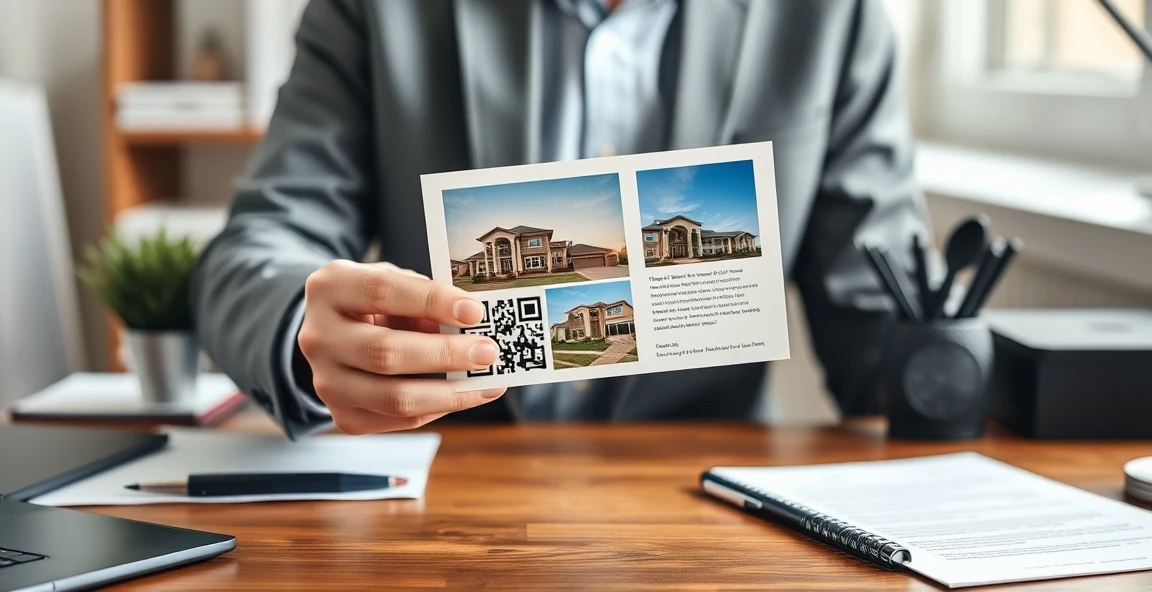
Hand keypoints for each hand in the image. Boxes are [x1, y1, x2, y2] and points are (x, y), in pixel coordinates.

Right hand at [297, 260, 503, 433]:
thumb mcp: (396, 284)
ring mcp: (326, 382)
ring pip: (393, 397)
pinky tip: (465, 394)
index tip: (474, 311)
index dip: (431, 301)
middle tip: (487, 351)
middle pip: (385, 353)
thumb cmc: (376, 302)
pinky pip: (400, 420)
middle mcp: (319, 337)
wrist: (337, 334)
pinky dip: (439, 408)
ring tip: (487, 382)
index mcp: (330, 289)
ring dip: (449, 392)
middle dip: (444, 354)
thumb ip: (426, 299)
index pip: (382, 291)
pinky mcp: (343, 415)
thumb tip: (473, 326)